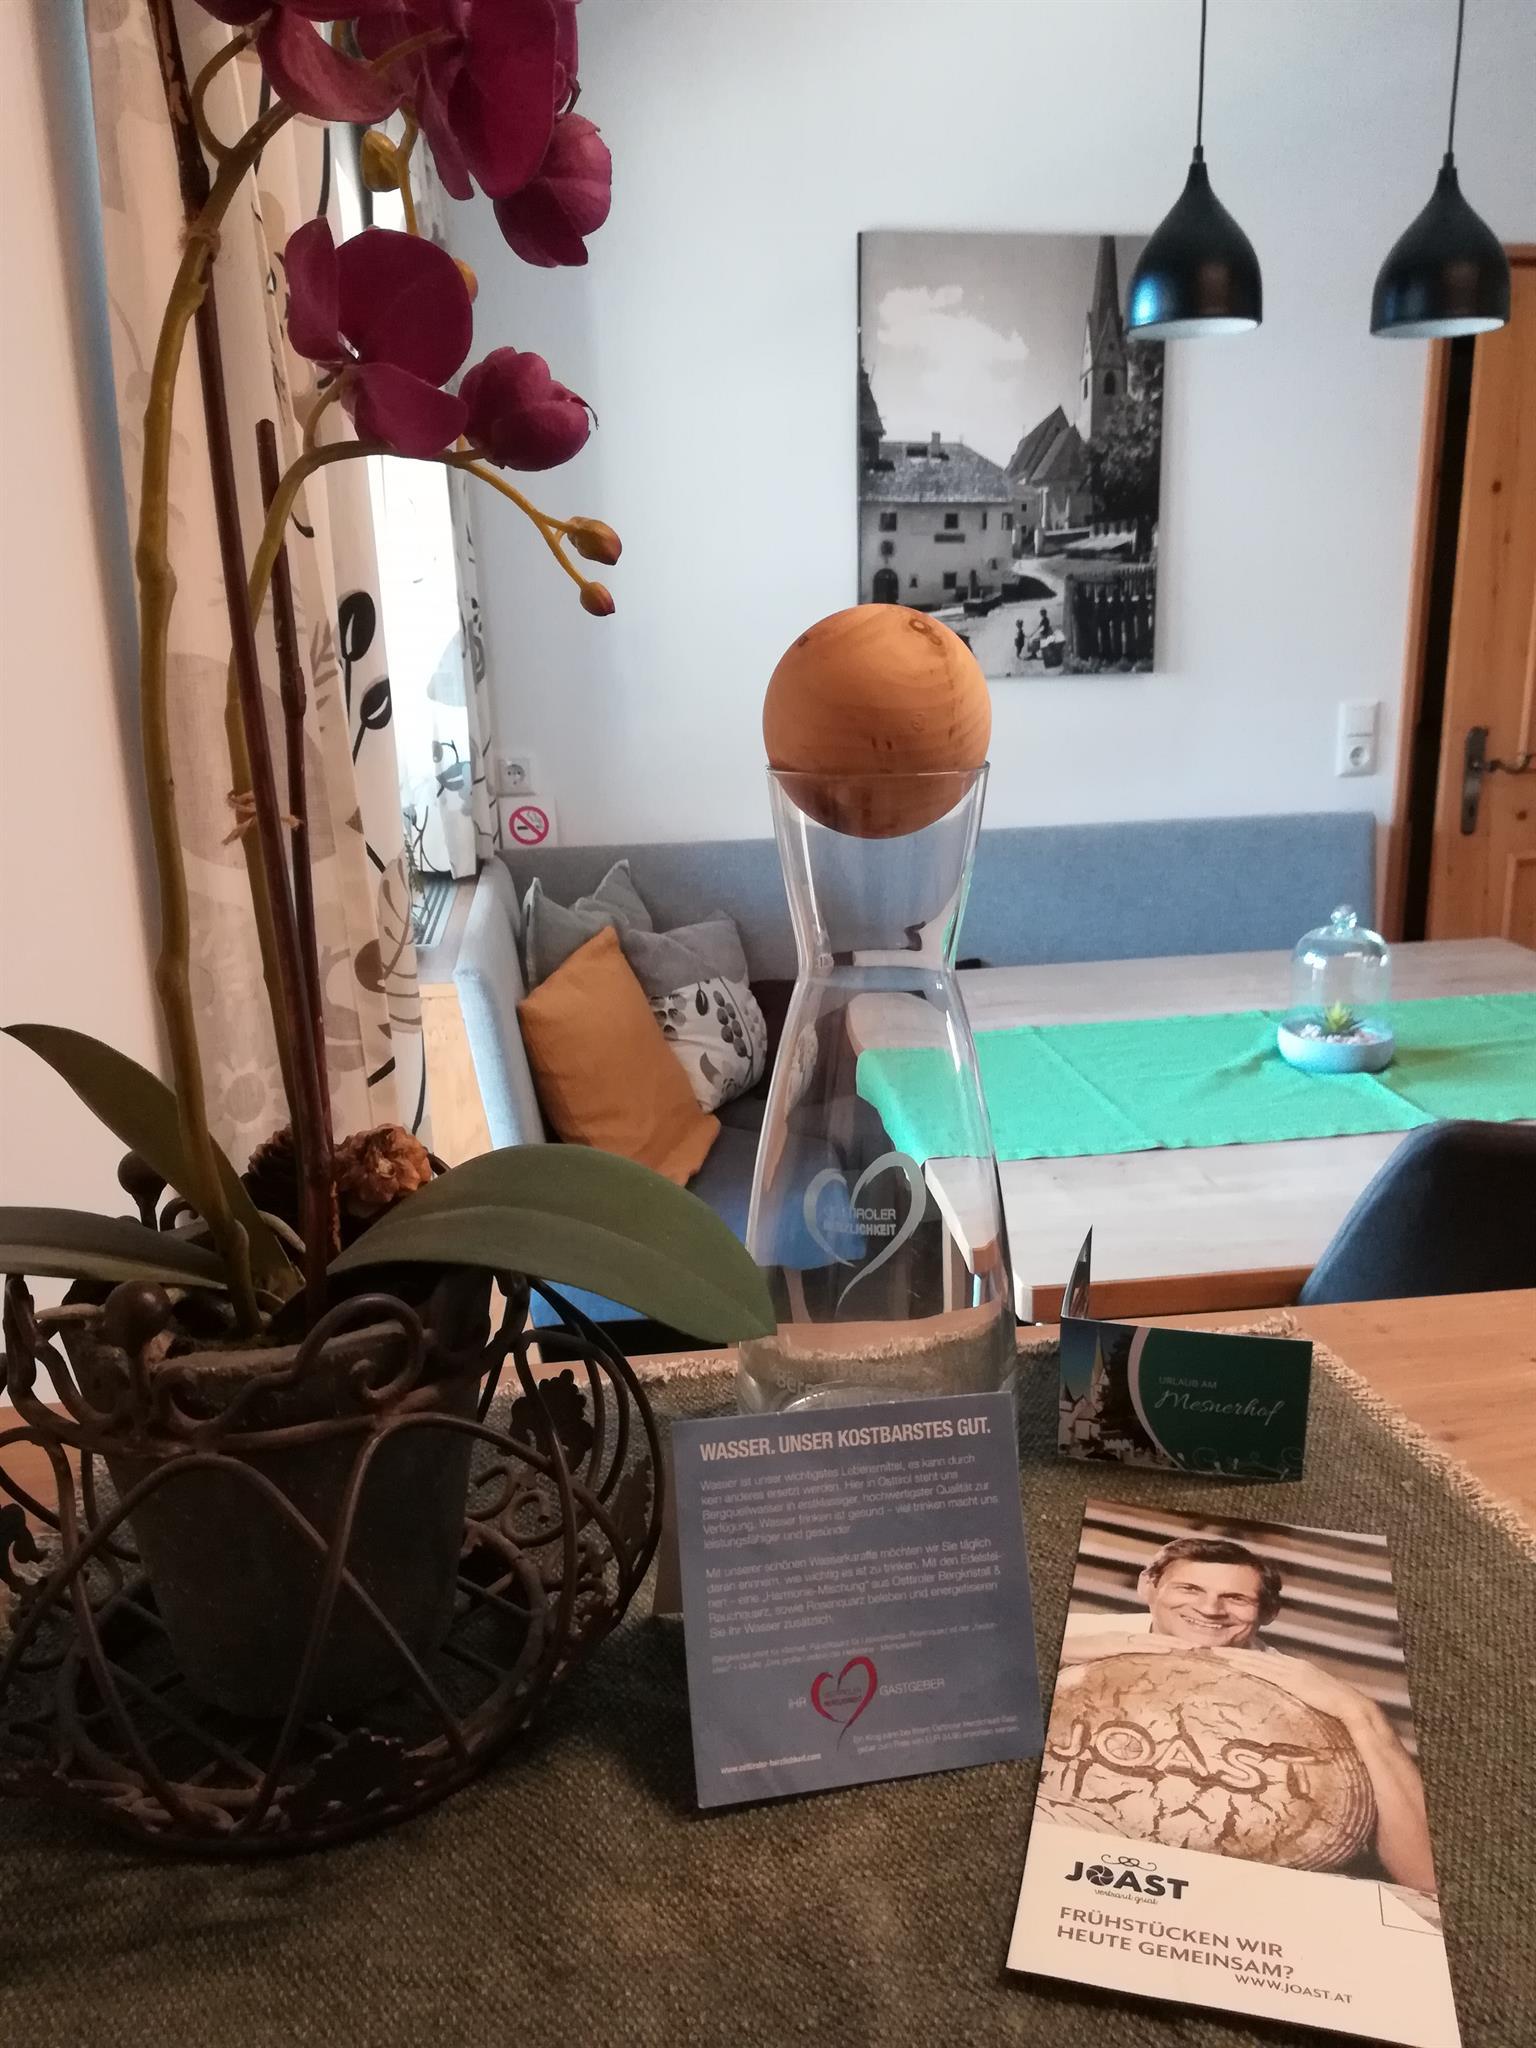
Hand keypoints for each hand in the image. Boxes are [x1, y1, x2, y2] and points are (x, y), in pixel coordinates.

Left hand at [1211, 1647, 1366, 1725]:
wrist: (1353, 1709)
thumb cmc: (1333, 1711)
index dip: (1241, 1656)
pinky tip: (1231, 1662)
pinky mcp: (1292, 1678)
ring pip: (1255, 1659)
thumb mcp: (1309, 1701)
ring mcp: (1290, 1669)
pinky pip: (1264, 1669)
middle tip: (1207, 1648)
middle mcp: (1290, 1664)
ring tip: (1211, 1651)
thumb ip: (1294, 1699)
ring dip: (1233, 1655)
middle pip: (1254, 1655)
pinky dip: (1246, 1663)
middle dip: (1232, 1652)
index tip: (1221, 1654)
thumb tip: (1280, 1709)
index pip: (1262, 1658)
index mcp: (1294, 1668)